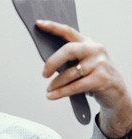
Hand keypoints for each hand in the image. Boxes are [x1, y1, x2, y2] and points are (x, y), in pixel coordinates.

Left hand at [36, 20, 131, 138]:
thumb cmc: (95, 77)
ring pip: (70, 73)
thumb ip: (70, 60)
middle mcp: (95, 50)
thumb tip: (47, 65)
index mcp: (88, 43)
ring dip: (55, 84)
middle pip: (68, 50)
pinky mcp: (101, 79)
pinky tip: (51, 96)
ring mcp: (99, 64)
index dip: (53, 27)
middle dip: (52, 62)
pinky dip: (60, 92)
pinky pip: (75, 86)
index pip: (68, 32)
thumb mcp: (84, 64)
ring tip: (49, 90)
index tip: (38, 25)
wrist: (116, 91)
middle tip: (44, 74)